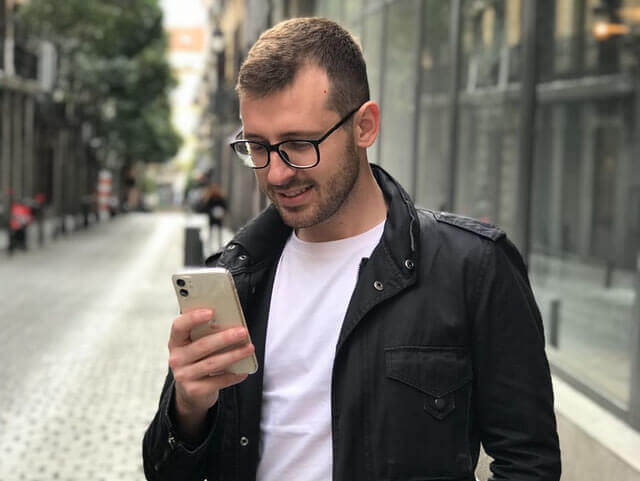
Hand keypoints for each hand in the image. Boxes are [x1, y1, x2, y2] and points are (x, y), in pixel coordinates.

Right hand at [168, 309, 253, 438]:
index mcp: (176, 342)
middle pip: (202, 345)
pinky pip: (217, 381)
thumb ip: (207, 333)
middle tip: (243, 332)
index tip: (211, 311)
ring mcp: (183, 376)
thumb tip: (229, 322)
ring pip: (212, 363)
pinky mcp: (194, 390)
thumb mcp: (196, 344)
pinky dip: (232, 375)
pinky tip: (243, 370)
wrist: (190, 391)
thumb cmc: (198, 359)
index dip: (193, 318)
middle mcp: (176, 359)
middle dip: (225, 338)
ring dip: (233, 355)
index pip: (179, 326)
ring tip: (249, 348)